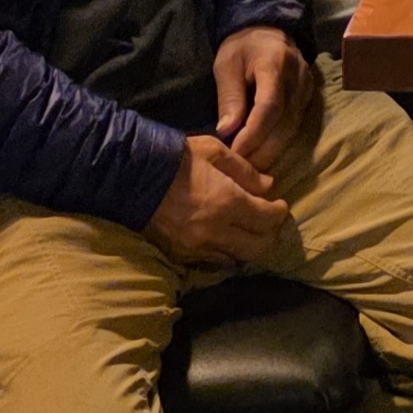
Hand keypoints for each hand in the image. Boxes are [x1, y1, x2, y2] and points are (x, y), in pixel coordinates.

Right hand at [146, 130, 287, 264]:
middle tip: (270, 221)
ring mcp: (197, 248)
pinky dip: (226, 253)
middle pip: (258, 247)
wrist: (131, 176)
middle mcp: (216, 231)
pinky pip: (213, 261)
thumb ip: (245, 171)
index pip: (267, 219)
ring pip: (237, 259)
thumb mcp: (215, 152)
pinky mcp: (181, 255)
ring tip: (249, 231)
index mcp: (228, 202)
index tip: (281, 205)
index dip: (279, 213)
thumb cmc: (177, 158)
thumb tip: (268, 185)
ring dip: (249, 247)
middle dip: (270, 235)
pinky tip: (227, 238)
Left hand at [213, 25, 312, 176]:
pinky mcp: (309, 95)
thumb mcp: (226, 65)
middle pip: (284, 123)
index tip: (236, 152)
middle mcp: (297, 77)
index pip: (270, 106)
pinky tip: (264, 151)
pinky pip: (297, 124)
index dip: (253, 133)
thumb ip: (229, 97)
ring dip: (271, 150)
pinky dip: (280, 141)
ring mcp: (307, 86)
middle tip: (240, 168)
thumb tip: (226, 131)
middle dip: (262, 149)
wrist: (268, 29)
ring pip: (293, 128)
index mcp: (274, 64)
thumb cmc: (242, 47)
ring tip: (250, 165)